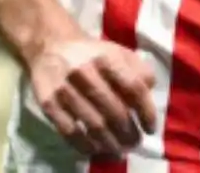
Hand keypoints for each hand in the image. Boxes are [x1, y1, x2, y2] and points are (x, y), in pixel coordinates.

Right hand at [27, 36, 158, 158]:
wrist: (51, 47)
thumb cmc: (93, 54)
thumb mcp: (119, 52)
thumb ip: (139, 70)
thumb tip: (149, 92)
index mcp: (107, 58)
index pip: (134, 88)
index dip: (146, 112)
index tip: (151, 128)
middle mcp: (85, 73)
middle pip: (114, 110)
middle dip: (129, 132)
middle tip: (135, 143)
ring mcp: (65, 89)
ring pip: (94, 125)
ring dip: (111, 143)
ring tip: (120, 150)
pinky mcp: (49, 104)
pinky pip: (70, 132)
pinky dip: (86, 145)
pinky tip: (96, 149)